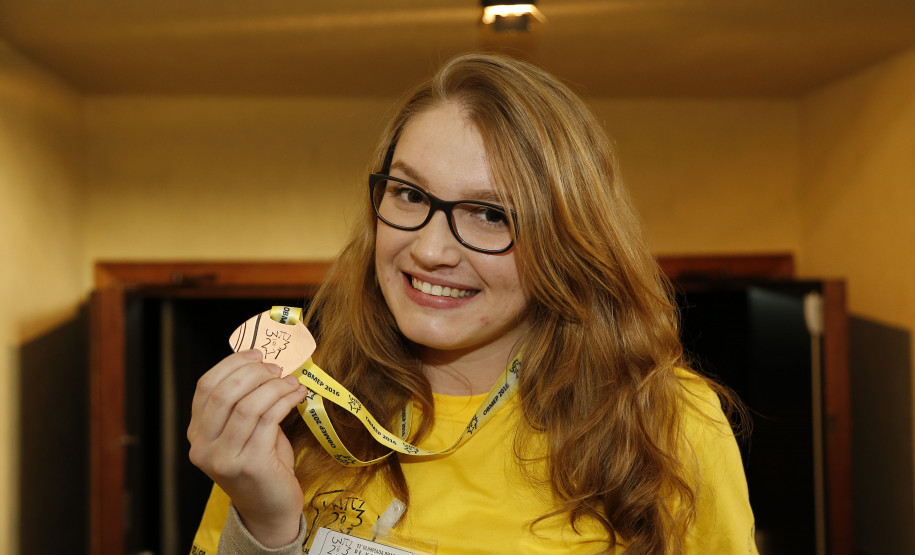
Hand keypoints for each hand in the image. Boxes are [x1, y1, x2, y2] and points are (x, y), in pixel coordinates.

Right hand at [188, 349, 308, 546]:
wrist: (269, 509)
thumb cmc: (262, 464)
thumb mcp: (244, 431)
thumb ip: (244, 402)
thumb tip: (264, 363)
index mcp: (198, 433)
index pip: (206, 387)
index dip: (232, 364)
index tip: (257, 354)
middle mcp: (204, 447)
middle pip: (224, 393)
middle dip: (254, 373)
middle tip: (277, 368)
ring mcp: (224, 458)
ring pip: (247, 405)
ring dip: (275, 386)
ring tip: (292, 382)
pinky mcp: (250, 465)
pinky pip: (268, 420)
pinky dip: (285, 401)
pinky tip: (297, 395)